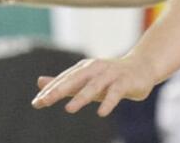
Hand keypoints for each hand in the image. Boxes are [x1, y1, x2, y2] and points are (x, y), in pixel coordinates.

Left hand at [32, 53, 156, 116]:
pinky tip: (101, 113)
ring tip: (69, 109)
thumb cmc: (110, 77)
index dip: (50, 90)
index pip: (64, 79)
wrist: (142, 67)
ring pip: (94, 85)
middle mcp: (96, 69)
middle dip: (59, 90)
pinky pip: (116, 92)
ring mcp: (111, 74)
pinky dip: (108, 102)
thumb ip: (63, 83)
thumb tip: (39, 83)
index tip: (36, 103)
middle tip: (44, 101)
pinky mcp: (126, 81)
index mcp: (84, 68)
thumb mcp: (86, 80)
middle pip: (75, 79)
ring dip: (81, 96)